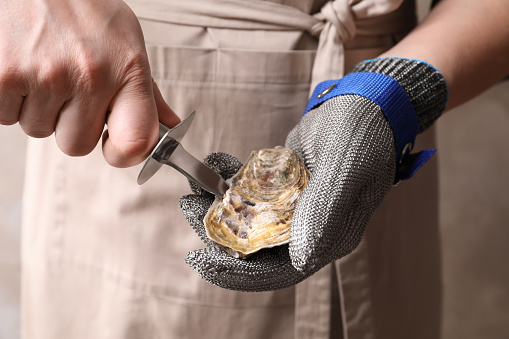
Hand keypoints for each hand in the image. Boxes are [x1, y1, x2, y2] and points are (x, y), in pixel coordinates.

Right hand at [0, 0, 179, 166]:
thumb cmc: (82, 7)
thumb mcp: (126, 41)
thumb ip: (147, 91)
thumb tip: (169, 125)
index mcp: (128, 69)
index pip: (136, 142)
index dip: (123, 154)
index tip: (114, 145)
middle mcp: (90, 74)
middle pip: (77, 145)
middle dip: (70, 123)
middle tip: (68, 86)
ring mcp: (45, 76)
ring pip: (39, 131)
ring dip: (40, 108)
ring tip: (44, 67)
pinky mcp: (3, 76)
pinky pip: (6, 118)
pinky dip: (11, 99)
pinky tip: (22, 67)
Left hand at [180, 94, 395, 290]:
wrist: (366, 102)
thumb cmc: (362, 132)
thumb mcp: (344, 169)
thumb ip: (322, 212)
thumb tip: (300, 261)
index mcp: (329, 237)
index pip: (279, 270)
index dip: (238, 272)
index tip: (201, 259)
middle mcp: (311, 230)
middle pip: (257, 249)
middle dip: (218, 234)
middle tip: (189, 207)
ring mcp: (297, 209)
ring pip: (249, 221)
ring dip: (218, 205)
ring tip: (193, 185)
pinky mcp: (286, 189)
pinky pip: (252, 194)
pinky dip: (231, 181)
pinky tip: (217, 164)